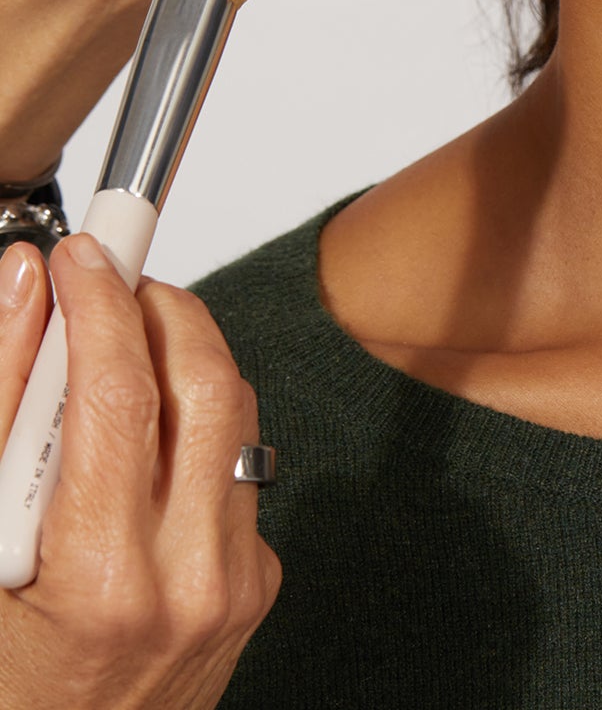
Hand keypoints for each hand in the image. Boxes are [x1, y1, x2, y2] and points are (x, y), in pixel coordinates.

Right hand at [0, 236, 278, 707]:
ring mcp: (234, 583)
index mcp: (103, 576)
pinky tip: (141, 441)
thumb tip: (24, 288)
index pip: (117, 392)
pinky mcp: (257, 584)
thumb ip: (0, 403)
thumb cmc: (6, 673)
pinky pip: (237, 469)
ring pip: (232, 415)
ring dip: (182, 358)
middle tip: (109, 284)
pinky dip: (193, 429)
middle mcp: (188, 578)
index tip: (80, 253)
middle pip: (204, 382)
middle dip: (158, 307)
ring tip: (120, 350)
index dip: (97, 301)